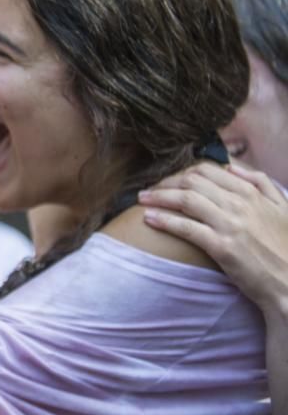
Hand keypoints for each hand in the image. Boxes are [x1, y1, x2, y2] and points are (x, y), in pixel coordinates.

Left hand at [138, 162, 287, 311]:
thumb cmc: (287, 247)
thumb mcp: (284, 208)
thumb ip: (262, 183)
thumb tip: (234, 167)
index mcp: (252, 193)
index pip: (208, 171)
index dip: (183, 173)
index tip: (169, 180)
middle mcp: (240, 204)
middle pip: (192, 182)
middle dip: (166, 183)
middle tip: (149, 189)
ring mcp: (231, 225)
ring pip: (186, 200)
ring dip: (159, 197)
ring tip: (141, 199)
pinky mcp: (222, 247)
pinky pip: (186, 228)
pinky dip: (164, 220)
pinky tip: (148, 218)